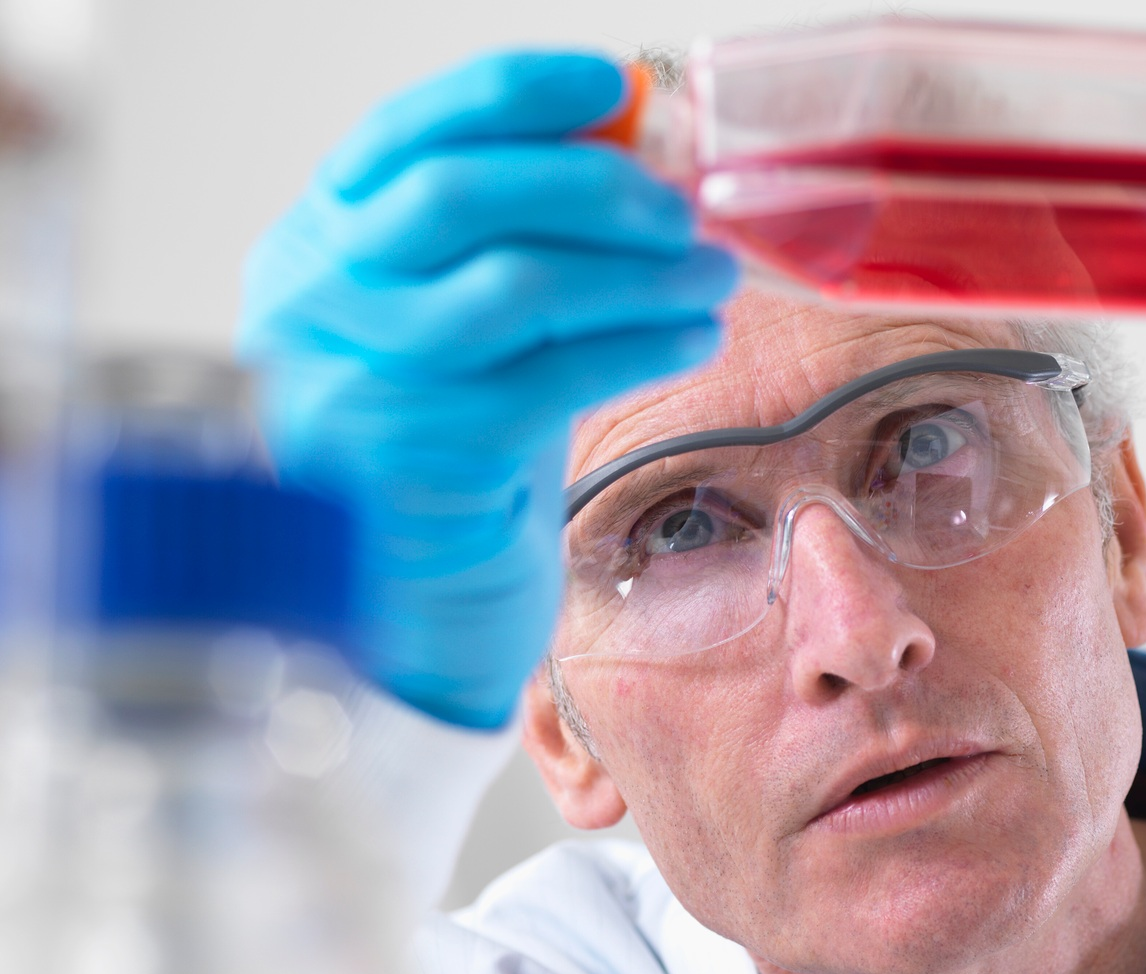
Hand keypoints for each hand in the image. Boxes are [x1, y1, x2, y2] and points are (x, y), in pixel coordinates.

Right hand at [238, 51, 736, 728]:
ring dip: (637, 274)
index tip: (618, 86)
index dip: (516, 94)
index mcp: (315, 241)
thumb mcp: (453, 324)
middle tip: (682, 208)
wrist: (412, 598)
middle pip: (458, 197)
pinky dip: (639, 346)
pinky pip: (552, 378)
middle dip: (590, 187)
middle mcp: (316, 300)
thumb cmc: (450, 445)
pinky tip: (693, 337)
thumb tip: (637, 153)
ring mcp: (360, 381)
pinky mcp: (422, 457)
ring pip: (516, 288)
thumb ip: (510, 240)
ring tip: (714, 276)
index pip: (406, 132)